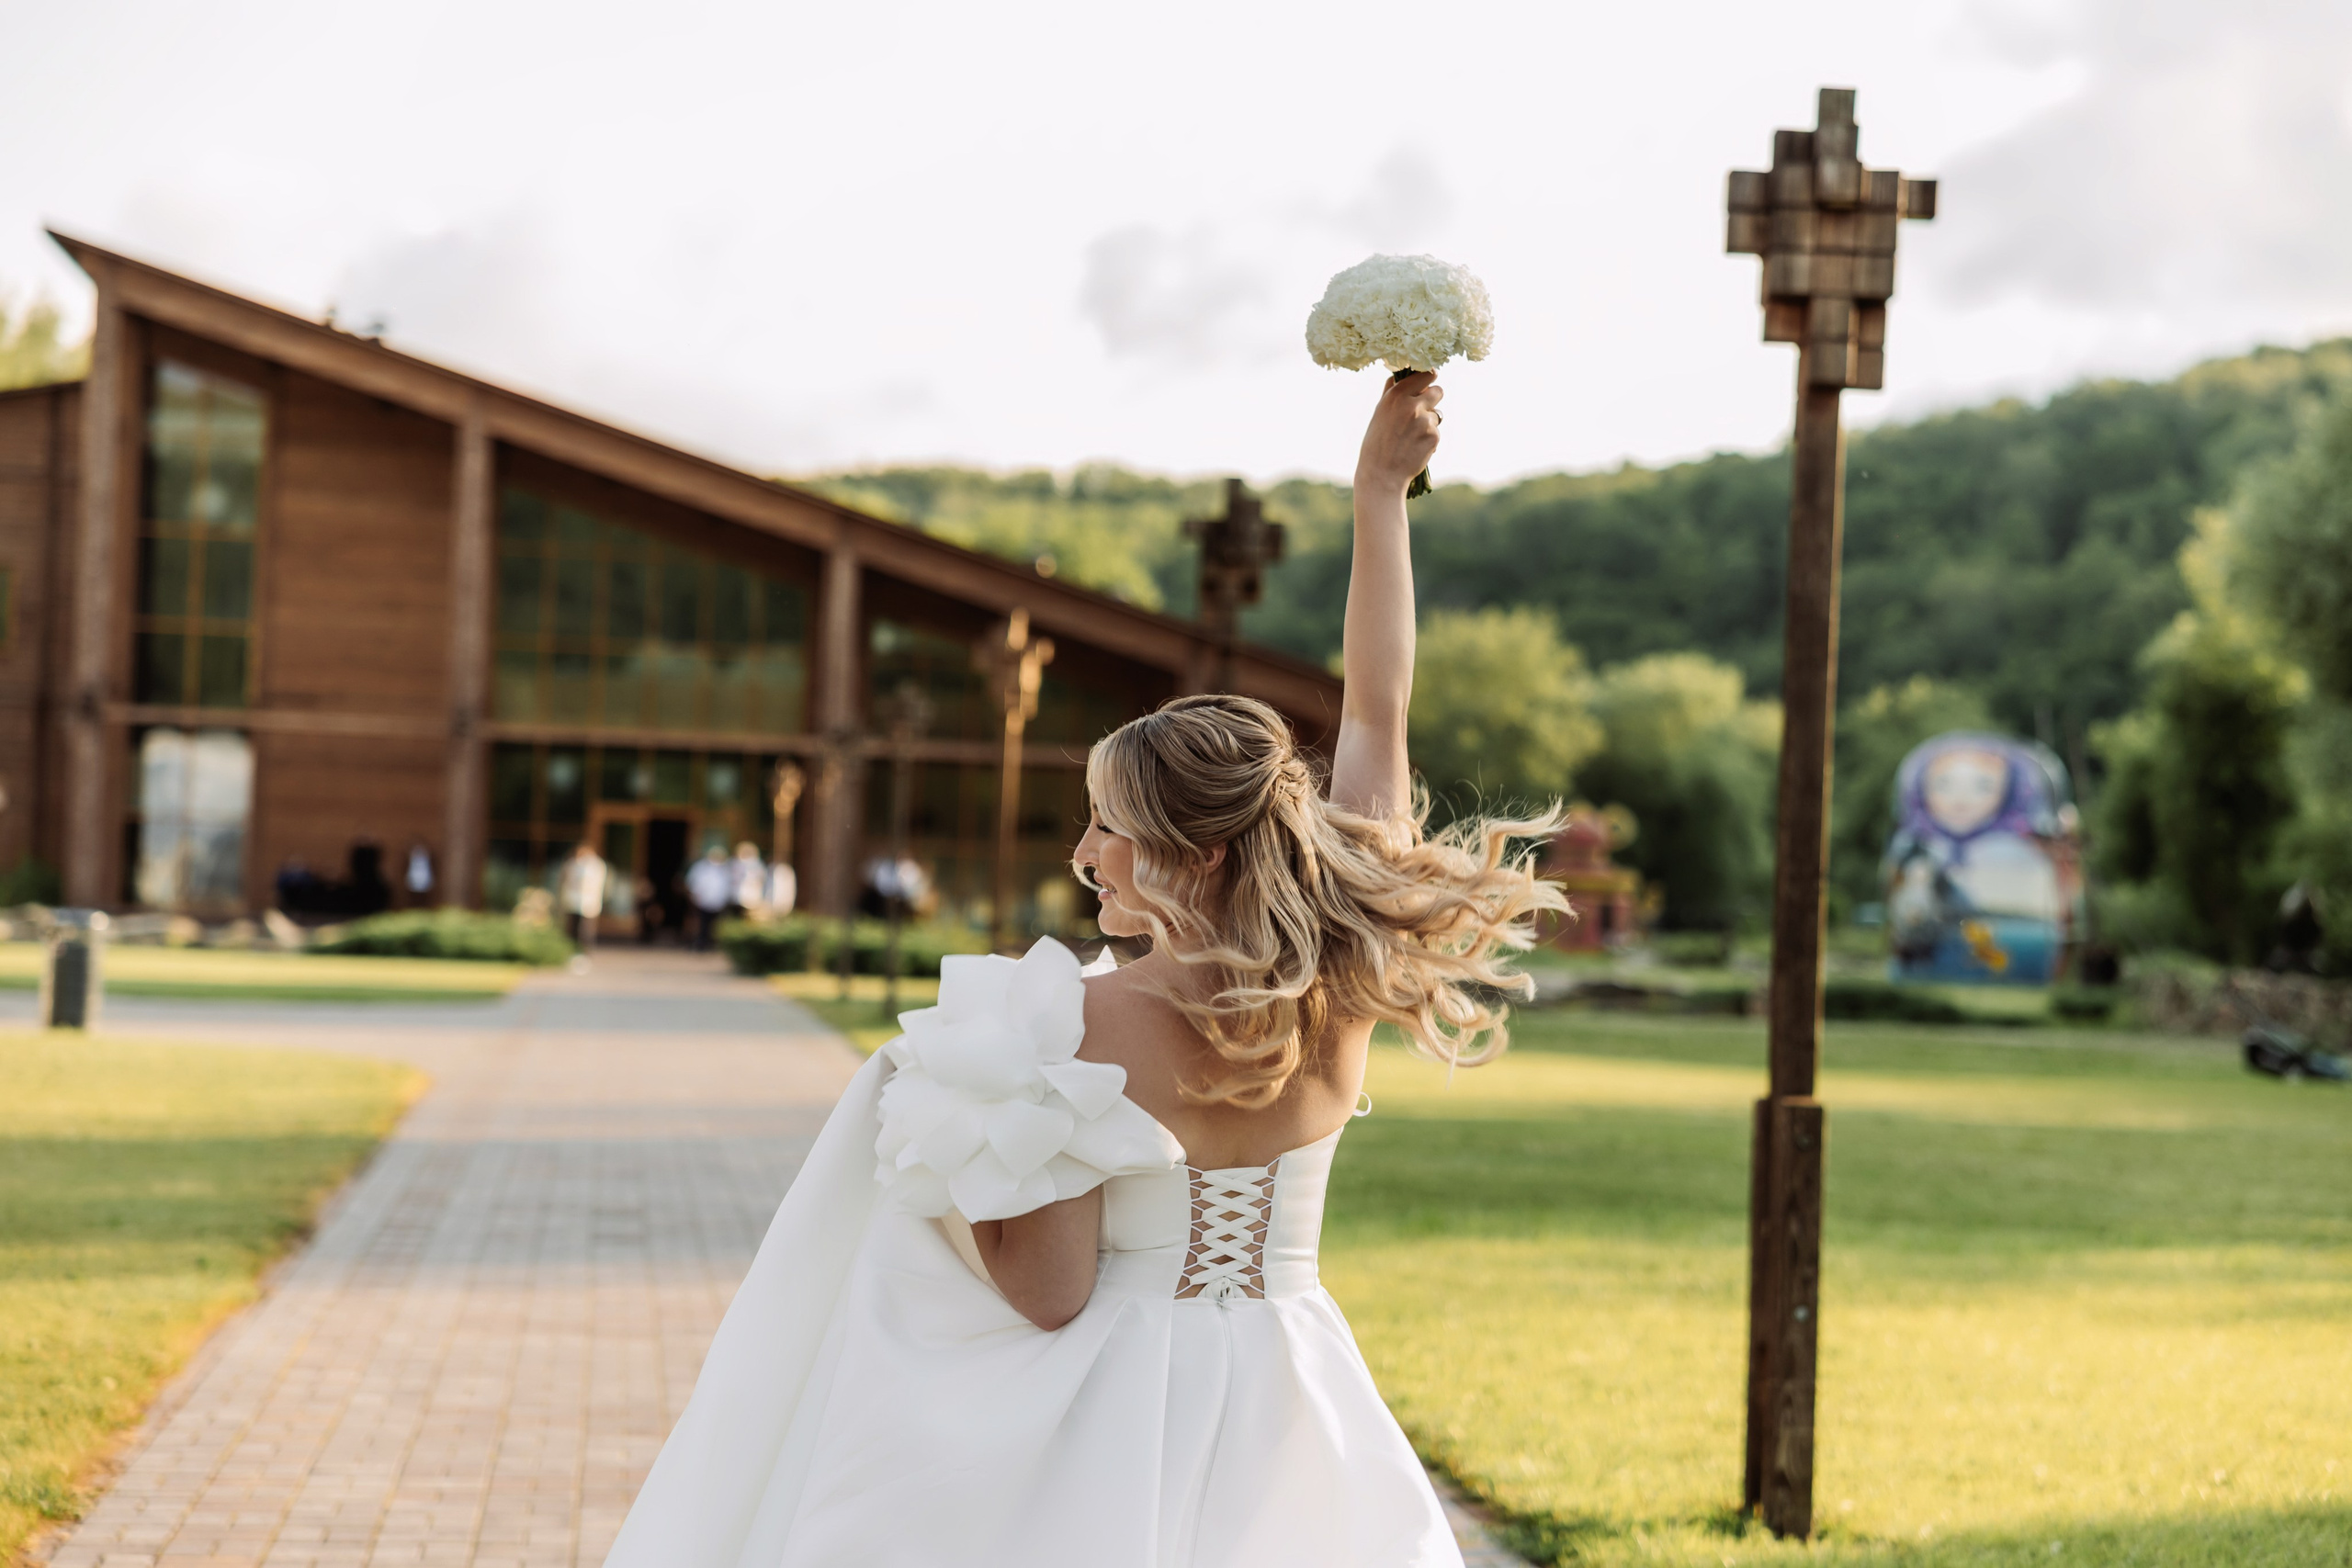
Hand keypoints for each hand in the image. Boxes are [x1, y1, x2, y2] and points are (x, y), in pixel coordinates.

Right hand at [1355, 370, 1442, 494]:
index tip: (1428, 381)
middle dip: (1433, 399)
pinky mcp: (1434, 436)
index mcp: (1397, 395)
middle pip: (1438, 391)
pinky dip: (1429, 438)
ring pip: (1437, 414)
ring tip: (1411, 436)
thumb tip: (1396, 376)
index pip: (1425, 374)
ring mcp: (1425, 421)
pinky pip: (1436, 431)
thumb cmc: (1376, 443)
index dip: (1429, 378)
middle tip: (1423, 409)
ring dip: (1429, 422)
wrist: (1381, 474)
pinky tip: (1415, 447)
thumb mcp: (1379, 413)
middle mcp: (1412, 405)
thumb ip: (1391, 393)